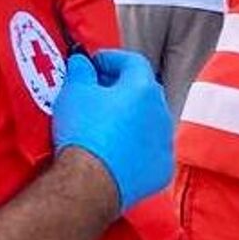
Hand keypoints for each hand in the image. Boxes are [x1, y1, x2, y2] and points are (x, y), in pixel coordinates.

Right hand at [52, 50, 174, 210]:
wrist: (91, 180)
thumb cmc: (84, 133)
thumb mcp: (73, 91)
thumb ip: (80, 70)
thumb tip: (82, 62)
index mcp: (142, 89)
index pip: (133, 62)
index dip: (111, 59)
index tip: (95, 65)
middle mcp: (160, 113)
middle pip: (143, 91)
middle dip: (121, 89)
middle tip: (97, 93)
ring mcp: (164, 143)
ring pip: (149, 123)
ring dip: (130, 119)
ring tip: (103, 125)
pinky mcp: (162, 169)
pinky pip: (150, 151)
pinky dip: (135, 148)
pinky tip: (114, 152)